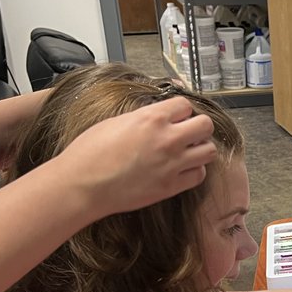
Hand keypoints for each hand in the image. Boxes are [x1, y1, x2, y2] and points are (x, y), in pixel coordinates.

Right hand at [53, 97, 216, 218]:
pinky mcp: (171, 186)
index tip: (176, 117)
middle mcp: (167, 139)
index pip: (185, 104)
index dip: (181, 111)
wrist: (83, 185)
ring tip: (186, 152)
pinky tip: (181, 170)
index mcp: (151, 118)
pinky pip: (199, 175)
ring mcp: (172, 164)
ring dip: (200, 149)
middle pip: (206, 125)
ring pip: (209, 151)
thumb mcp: (116, 122)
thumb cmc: (90, 153)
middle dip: (198, 127)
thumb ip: (144, 118)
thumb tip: (158, 118)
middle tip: (188, 133)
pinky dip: (194, 171)